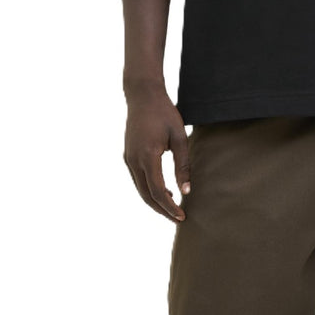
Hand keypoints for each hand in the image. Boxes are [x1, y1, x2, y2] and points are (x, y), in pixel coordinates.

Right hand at [123, 87, 190, 222]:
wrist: (143, 95)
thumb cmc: (165, 113)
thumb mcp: (179, 137)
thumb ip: (183, 165)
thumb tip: (186, 191)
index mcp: (147, 156)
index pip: (157, 191)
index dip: (169, 207)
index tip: (182, 216)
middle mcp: (133, 160)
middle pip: (146, 195)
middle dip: (161, 210)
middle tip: (178, 218)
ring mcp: (128, 158)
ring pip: (140, 189)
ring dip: (154, 201)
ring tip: (172, 207)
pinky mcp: (128, 155)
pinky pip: (137, 179)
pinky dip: (148, 189)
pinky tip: (162, 189)